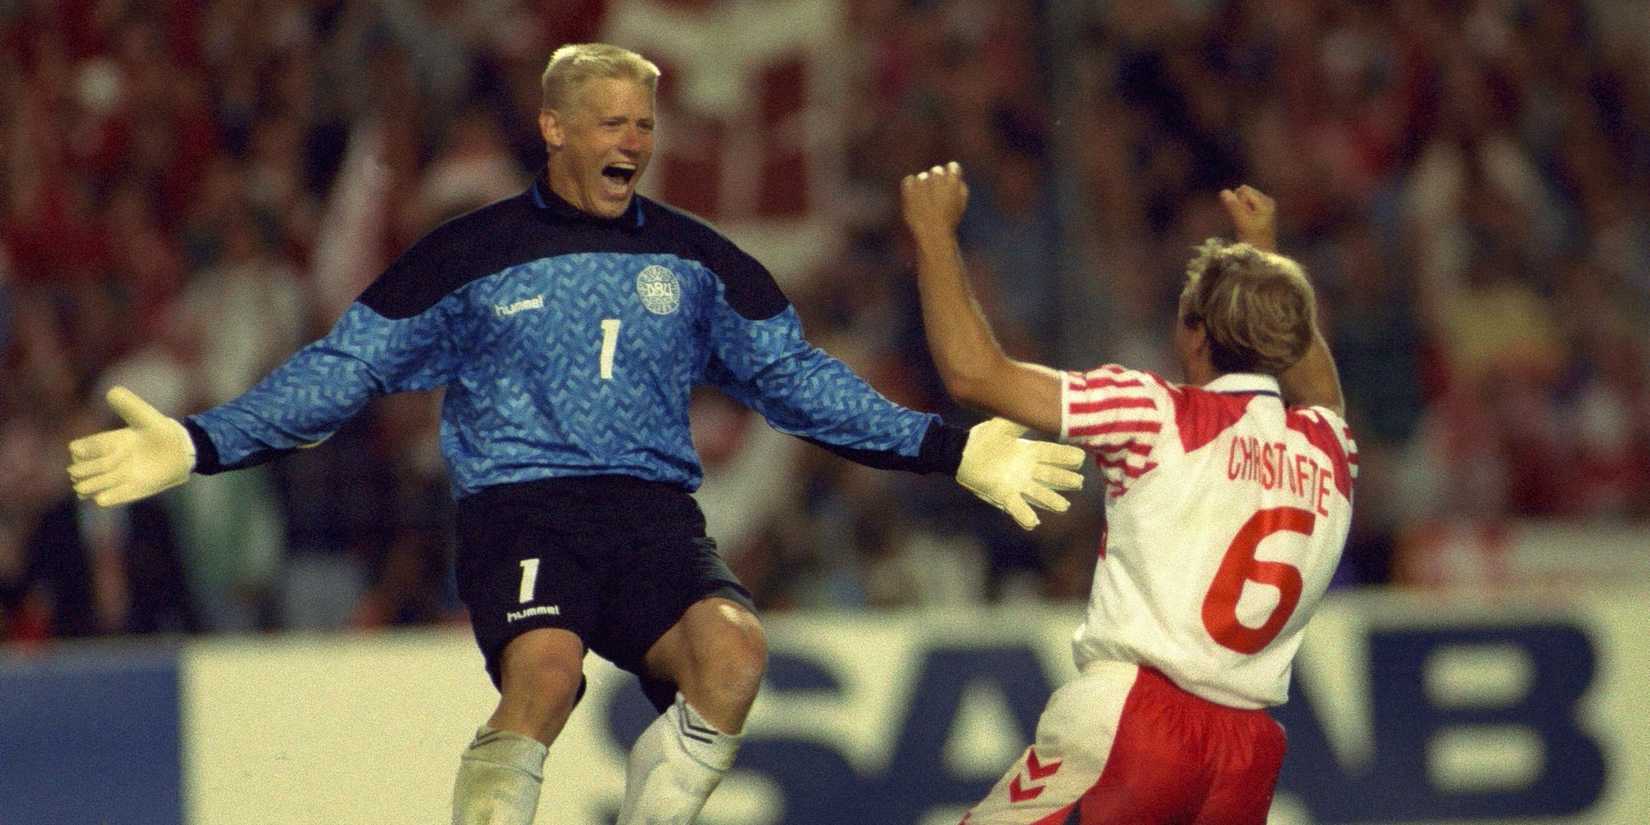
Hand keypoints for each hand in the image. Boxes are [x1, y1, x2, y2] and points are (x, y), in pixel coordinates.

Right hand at [67, 386, 195, 506]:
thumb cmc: (161, 431)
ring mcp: (114, 478)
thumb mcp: (145, 416)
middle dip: (85, 470)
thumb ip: (128, 405)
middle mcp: (105, 462)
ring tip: (110, 478)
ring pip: (85, 488)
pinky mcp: (127, 492)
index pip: (77, 449)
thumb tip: (111, 391)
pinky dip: (103, 498)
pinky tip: (105, 496)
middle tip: (109, 463)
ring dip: (91, 486)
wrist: (181, 451)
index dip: (83, 450)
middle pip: (77, 470)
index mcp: (105, 443)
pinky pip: (104, 501)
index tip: (104, 447)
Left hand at [901, 161, 968, 240]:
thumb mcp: (961, 203)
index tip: (949, 189)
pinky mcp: (909, 188)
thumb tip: (953, 175)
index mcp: (953, 179)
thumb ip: (959, 186)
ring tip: (927, 204)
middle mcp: (937, 177)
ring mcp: (922, 182)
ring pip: (922, 177)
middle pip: (936, 171)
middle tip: (937, 198)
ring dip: (925, 186)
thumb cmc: (950, 220)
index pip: (952, 167)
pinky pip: (909, 180)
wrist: (933, 233)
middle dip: (937, 182)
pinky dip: (911, 187)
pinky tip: (916, 199)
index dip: (952, 177)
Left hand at [955, 418, 1086, 530]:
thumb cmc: (984, 438)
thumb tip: (1036, 405)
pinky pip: (1017, 508)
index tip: (1080, 458)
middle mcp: (1027, 470)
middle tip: (1079, 482)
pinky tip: (1033, 522)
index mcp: (1029, 451)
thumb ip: (1020, 418)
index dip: (1065, 456)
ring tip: (1063, 506)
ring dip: (1051, 500)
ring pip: (1039, 494)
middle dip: (1065, 479)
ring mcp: (1017, 484)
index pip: (1051, 453)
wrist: (962, 453)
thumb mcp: (1003, 425)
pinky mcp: (1004, 495)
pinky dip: (1025, 516)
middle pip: (1051, 475)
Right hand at [1220, 185, 1276, 251]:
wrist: (1262, 256)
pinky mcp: (1259, 216)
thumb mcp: (1242, 222)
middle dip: (1238, 205)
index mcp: (1265, 200)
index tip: (1241, 218)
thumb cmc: (1254, 240)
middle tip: (1242, 222)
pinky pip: (1244, 209)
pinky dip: (1241, 216)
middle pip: (1243, 194)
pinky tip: (1244, 226)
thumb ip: (1234, 206)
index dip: (1237, 203)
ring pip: (1242, 202)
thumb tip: (1224, 191)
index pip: (1243, 191)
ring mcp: (1263, 209)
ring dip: (1238, 212)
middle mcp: (1266, 201)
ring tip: (1243, 225)